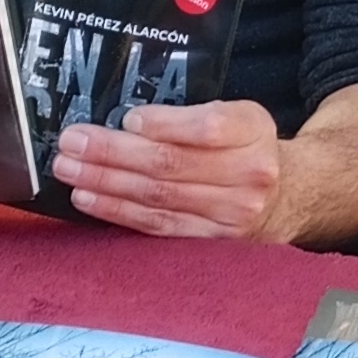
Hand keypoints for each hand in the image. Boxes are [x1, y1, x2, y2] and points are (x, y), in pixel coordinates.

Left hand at [55, 98, 290, 239]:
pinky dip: (119, 212)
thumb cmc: (246, 147)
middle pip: (171, 164)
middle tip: (73, 142)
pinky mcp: (213, 240)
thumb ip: (193, 116)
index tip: (128, 120)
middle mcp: (248, 174)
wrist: (288, 195)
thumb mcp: (237, 116)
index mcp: (253, 131)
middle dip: (113, 152)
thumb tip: (128, 124)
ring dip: (106, 183)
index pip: (207, 128)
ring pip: (158, 198)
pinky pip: (158, 226)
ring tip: (70, 170)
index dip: (165, 125)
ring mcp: (231, 213)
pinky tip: (89, 199)